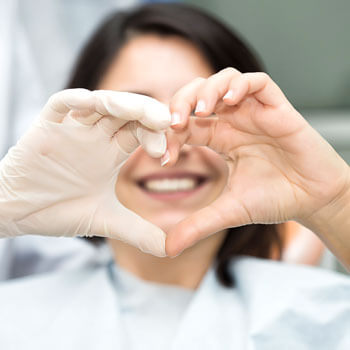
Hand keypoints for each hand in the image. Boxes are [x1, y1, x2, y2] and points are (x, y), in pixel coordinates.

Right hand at [0, 89, 170, 256]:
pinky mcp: (46, 127)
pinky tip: (91, 102)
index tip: (165, 156)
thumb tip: (172, 250)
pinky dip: (75, 101)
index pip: (140, 132)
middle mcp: (95, 136)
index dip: (156, 137)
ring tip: (142, 113)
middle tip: (166, 123)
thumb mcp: (106, 221)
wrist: (18, 213)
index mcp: (111, 152)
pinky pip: (60, 105)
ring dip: (122, 103)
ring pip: (100, 103)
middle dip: (147, 114)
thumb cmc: (58, 211)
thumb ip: (139, 232)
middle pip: (127, 112)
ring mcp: (72, 129)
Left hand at [165, 68, 349, 256]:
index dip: (170, 135)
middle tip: (174, 122)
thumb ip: (197, 225)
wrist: (313, 199)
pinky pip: (257, 82)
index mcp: (220, 139)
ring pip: (224, 80)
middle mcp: (234, 121)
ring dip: (207, 90)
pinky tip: (230, 101)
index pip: (186, 124)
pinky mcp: (277, 108)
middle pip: (198, 94)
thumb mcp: (229, 211)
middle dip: (180, 102)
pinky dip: (239, 85)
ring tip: (200, 111)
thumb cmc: (275, 199)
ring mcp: (254, 112)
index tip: (165, 157)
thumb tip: (167, 249)